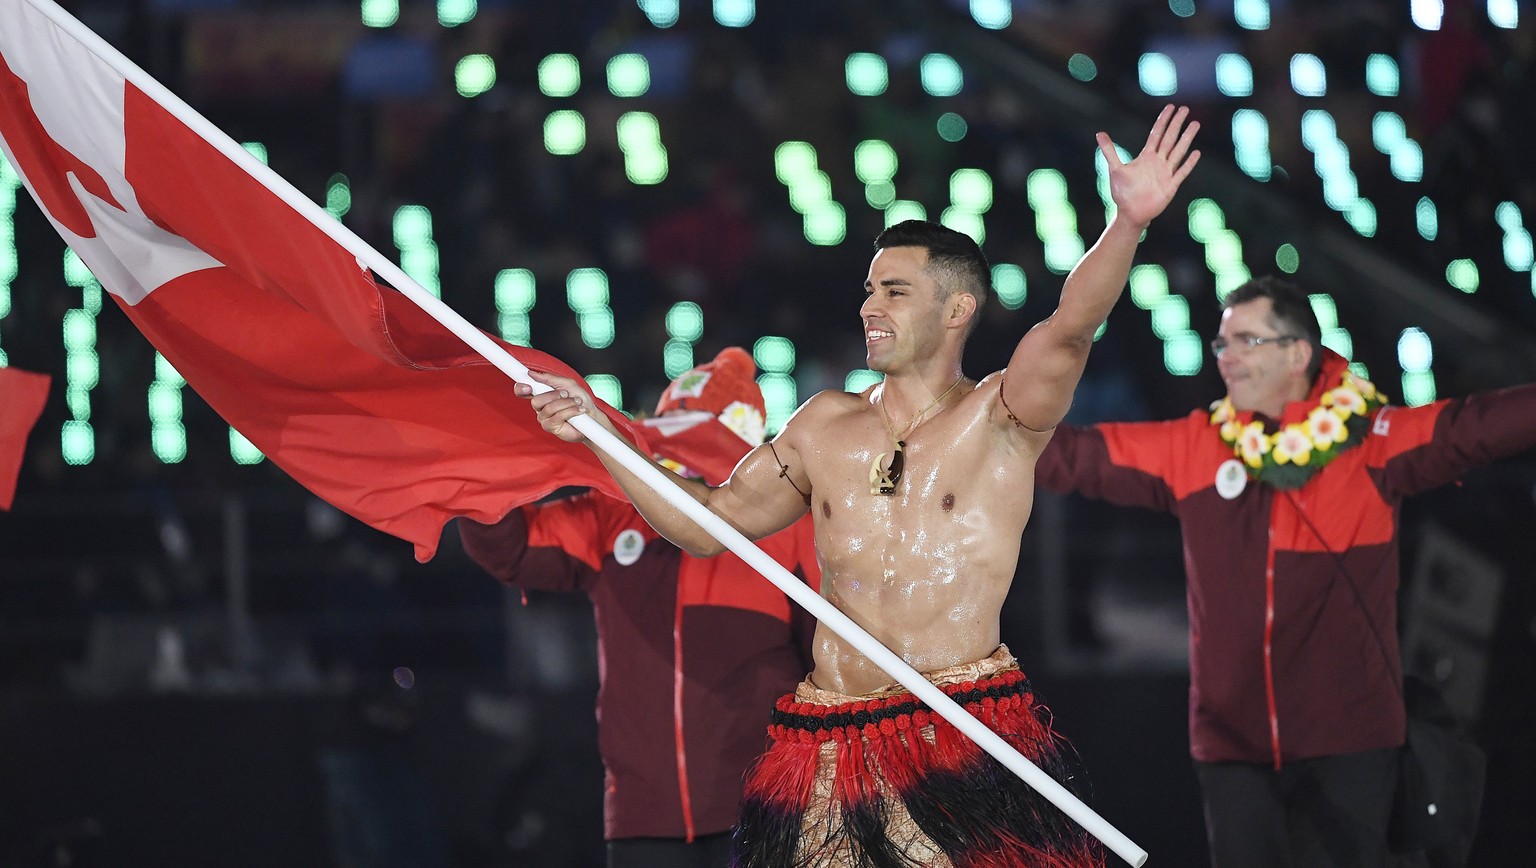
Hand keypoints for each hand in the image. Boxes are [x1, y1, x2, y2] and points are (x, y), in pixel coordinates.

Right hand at [515, 370, 599, 442]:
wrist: (592, 415)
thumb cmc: (580, 399)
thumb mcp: (567, 384)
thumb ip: (550, 378)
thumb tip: (532, 374)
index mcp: (541, 394)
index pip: (523, 391)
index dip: (521, 388)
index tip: (527, 386)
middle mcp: (540, 407)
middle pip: (535, 400)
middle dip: (553, 395)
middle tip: (566, 394)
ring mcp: (544, 418)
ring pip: (548, 408)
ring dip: (566, 403)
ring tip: (577, 402)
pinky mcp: (551, 428)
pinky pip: (557, 417)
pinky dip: (570, 411)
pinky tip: (579, 410)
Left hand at [1099, 104, 1200, 227]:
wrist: (1130, 213)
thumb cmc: (1123, 192)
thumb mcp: (1115, 169)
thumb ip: (1109, 151)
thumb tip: (1099, 133)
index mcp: (1147, 156)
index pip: (1157, 133)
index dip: (1164, 120)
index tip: (1171, 107)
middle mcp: (1158, 162)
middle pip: (1169, 138)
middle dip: (1177, 123)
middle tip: (1185, 108)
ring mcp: (1166, 173)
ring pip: (1178, 151)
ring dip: (1186, 138)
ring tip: (1195, 124)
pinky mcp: (1170, 186)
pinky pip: (1181, 172)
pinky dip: (1188, 163)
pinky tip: (1196, 153)